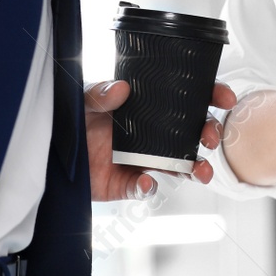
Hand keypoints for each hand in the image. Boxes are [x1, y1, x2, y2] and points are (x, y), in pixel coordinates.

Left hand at [84, 79, 238, 200]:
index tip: (224, 97)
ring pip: (180, 164)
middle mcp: (151, 133)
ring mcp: (143, 159)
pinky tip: (144, 181)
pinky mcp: (128, 182)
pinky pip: (145, 187)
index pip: (185, 98)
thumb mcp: (82, 100)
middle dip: (209, 134)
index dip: (209, 96)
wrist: (52, 156)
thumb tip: (121, 88)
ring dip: (195, 168)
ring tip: (201, 172)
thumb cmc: (72, 122)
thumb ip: (99, 93)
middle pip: (192, 132)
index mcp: (146, 107)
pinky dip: (148, 186)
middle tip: (210, 137)